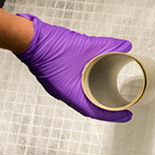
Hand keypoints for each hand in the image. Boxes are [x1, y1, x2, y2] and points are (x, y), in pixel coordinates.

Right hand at [16, 14, 132, 122]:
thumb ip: (107, 46)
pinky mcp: (57, 77)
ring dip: (96, 95)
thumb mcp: (85, 45)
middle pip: (89, 105)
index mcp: (70, 92)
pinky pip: (75, 86)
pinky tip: (94, 78)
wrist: (29, 38)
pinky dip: (88, 85)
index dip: (113, 116)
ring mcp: (59, 86)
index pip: (94, 111)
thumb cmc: (48, 46)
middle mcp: (64, 93)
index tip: (126, 116)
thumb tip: (124, 46)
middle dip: (106, 107)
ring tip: (111, 92)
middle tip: (121, 105)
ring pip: (82, 95)